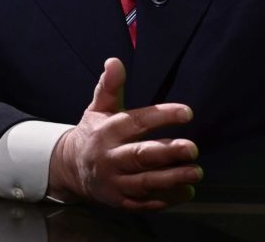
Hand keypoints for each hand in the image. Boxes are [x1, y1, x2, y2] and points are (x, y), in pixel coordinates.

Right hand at [47, 58, 201, 209]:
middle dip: (167, 153)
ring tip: (196, 172)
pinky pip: (143, 203)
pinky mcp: (118, 201)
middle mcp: (110, 157)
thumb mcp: (98, 107)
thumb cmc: (93, 133)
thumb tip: (114, 61)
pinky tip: (185, 191)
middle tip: (192, 148)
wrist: (68, 168)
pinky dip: (165, 199)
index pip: (137, 122)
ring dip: (171, 179)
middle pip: (140, 156)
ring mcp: (114, 182)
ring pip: (144, 182)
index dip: (161, 116)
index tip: (187, 112)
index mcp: (108, 131)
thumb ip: (109, 86)